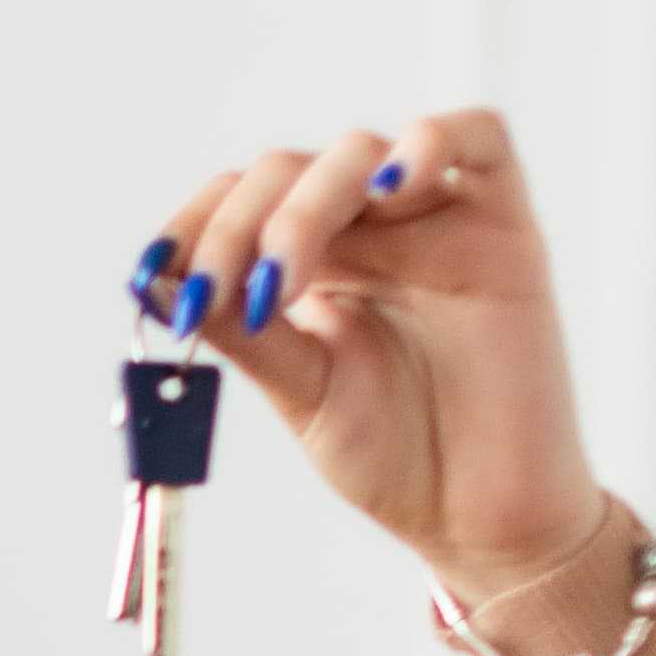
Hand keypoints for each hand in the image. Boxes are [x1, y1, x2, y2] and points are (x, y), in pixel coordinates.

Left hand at [144, 109, 606, 606]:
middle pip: (287, 172)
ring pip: (361, 152)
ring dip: (303, 205)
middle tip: (213, 297)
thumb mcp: (300, 390)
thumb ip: (243, 331)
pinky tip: (386, 188)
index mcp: (312, 262)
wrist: (478, 516)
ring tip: (280, 283)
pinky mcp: (505, 225)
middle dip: (236, 229)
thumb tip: (159, 282)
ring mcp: (434, 220)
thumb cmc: (394, 455)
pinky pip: (480, 139)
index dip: (193, 226)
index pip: (241, 202)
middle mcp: (369, 230)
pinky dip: (428, 144)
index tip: (150, 277)